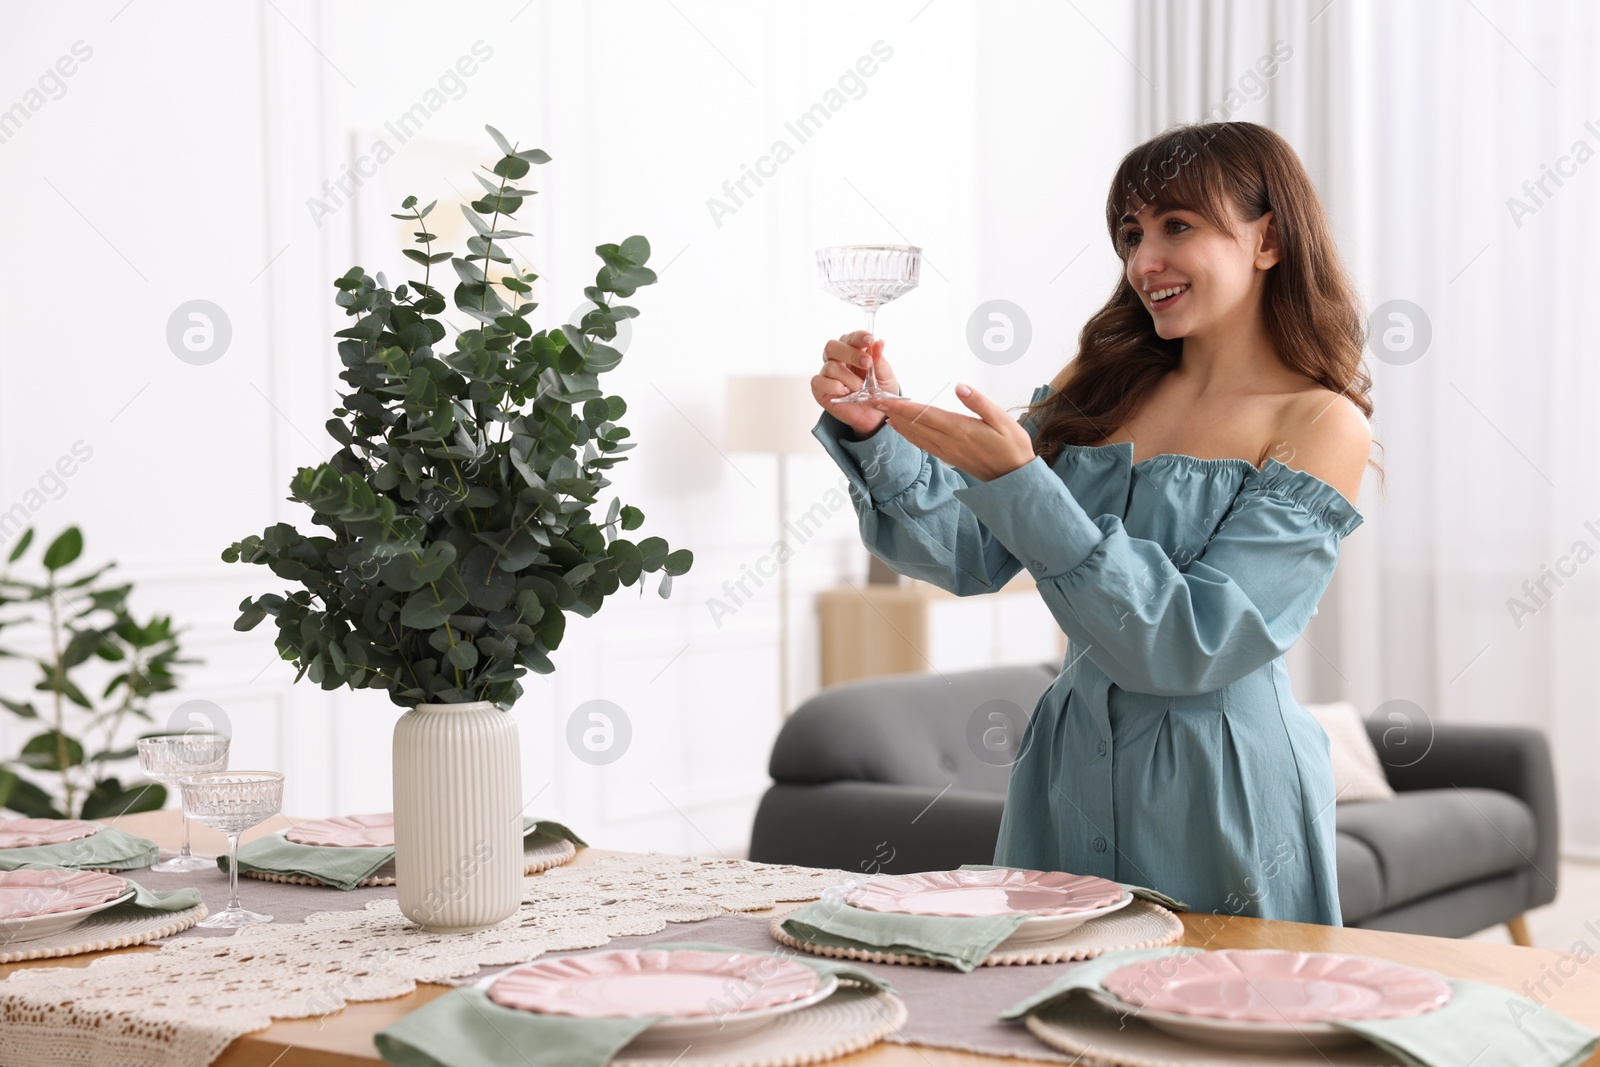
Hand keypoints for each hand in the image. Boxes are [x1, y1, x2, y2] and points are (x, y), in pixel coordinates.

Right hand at [810, 330, 901, 438]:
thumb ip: (880, 361)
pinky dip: (833, 386)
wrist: (874, 416)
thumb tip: (879, 343)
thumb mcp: (885, 376)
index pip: (850, 338)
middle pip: (832, 346)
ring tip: (860, 388)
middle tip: (867, 364)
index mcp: (853, 351)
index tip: (870, 339)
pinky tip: (845, 392)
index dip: (858, 337)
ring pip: (830, 366)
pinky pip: (819, 382)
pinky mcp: (820, 389)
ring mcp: (827, 374)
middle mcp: (837, 360)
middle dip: (850, 354)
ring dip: (848, 377)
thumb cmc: (878, 393)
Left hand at [869, 384, 1035, 481]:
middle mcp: (949, 441)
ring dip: (898, 424)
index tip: (884, 400)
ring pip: (916, 436)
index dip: (902, 407)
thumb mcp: (1002, 420)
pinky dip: (909, 435)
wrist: (1013, 478)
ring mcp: (947, 451)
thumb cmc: (1012, 446)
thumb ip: (979, 403)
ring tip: (883, 413)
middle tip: (874, 401)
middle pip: (915, 425)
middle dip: (893, 412)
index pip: (924, 415)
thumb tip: (959, 387)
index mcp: (959, 429)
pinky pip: (923, 444)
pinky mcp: (949, 457)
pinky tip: (902, 430)